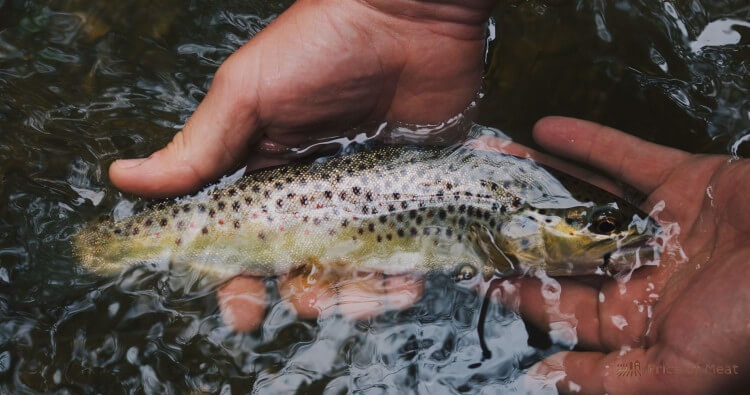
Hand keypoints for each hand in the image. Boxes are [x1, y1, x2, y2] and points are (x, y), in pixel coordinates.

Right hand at [106, 0, 492, 332]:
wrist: (408, 16)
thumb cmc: (321, 44)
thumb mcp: (248, 93)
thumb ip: (198, 146)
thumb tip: (125, 178)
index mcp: (265, 173)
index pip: (245, 242)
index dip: (238, 281)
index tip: (244, 312)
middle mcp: (313, 192)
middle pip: (303, 265)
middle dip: (305, 293)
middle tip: (314, 299)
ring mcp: (364, 195)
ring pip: (356, 266)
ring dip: (358, 294)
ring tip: (369, 297)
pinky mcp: (410, 192)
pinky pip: (407, 247)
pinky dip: (406, 272)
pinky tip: (407, 281)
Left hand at [498, 117, 749, 393]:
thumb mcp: (682, 370)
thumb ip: (614, 381)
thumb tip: (550, 380)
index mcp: (643, 320)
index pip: (563, 306)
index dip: (518, 290)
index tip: (475, 271)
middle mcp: (648, 272)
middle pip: (568, 249)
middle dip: (521, 232)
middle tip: (472, 214)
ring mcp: (666, 225)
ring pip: (588, 199)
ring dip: (541, 182)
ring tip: (494, 166)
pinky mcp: (687, 182)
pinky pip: (625, 159)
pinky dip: (587, 144)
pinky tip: (545, 131)